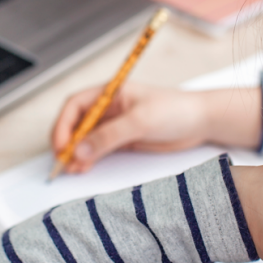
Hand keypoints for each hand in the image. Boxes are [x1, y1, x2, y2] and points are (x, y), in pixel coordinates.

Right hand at [51, 83, 217, 173]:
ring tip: (73, 169)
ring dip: (76, 153)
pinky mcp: (122, 140)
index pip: (75, 106)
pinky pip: (98, 149)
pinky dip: (88, 158)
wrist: (200, 122)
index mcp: (109, 93)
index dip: (63, 125)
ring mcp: (114, 125)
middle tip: (63, 162)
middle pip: (76, 123)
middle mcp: (108, 108)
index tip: (61, 145)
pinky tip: (84, 167)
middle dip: (67, 142)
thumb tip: (80, 149)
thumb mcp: (140, 121)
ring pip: (85, 139)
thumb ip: (109, 135)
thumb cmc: (175, 110)